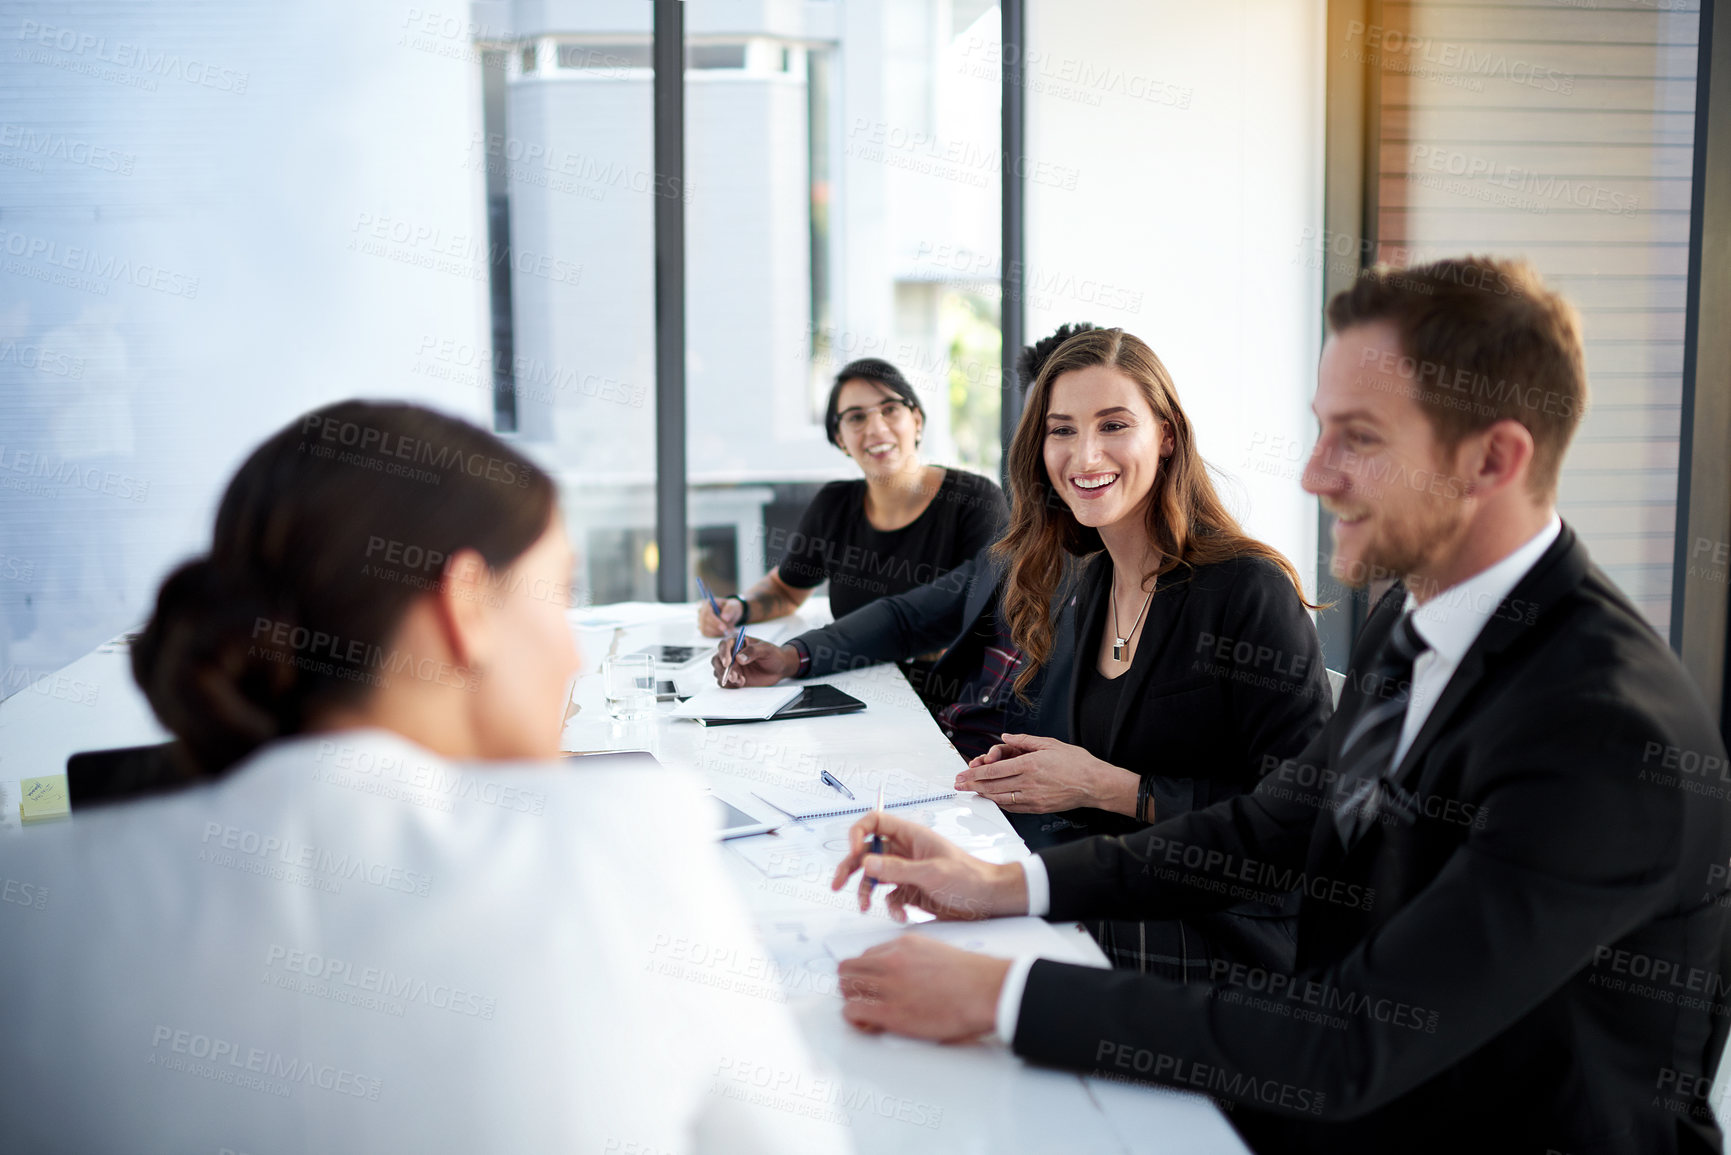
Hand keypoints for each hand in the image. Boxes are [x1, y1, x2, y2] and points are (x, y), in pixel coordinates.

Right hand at [697, 597, 742, 637]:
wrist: (730, 614)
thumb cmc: (731, 608)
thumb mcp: (733, 606)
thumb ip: (729, 610)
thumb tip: (724, 618)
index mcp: (707, 603)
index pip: (707, 613)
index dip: (715, 622)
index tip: (724, 628)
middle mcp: (701, 612)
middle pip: (704, 623)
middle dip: (717, 629)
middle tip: (729, 631)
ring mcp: (701, 621)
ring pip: (705, 630)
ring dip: (718, 632)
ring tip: (729, 629)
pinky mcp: (703, 629)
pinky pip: (707, 634)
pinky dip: (716, 635)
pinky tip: (724, 631)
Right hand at [712, 637, 799, 686]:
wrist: (779, 668)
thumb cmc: (774, 655)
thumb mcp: (766, 650)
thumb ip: (753, 651)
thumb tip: (739, 658)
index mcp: (738, 641)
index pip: (724, 644)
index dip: (723, 653)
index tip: (727, 663)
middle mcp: (731, 653)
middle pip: (716, 660)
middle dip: (723, 669)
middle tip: (734, 677)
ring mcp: (732, 666)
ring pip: (718, 672)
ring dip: (727, 678)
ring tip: (742, 680)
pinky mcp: (734, 677)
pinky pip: (724, 682)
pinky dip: (730, 684)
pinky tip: (742, 682)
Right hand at [830, 810, 1026, 921]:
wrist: (989, 901)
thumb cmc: (969, 878)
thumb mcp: (932, 873)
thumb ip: (897, 869)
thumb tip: (866, 862)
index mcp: (911, 836)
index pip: (875, 823)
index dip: (858, 833)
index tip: (853, 851)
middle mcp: (905, 851)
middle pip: (867, 851)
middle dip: (850, 866)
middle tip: (837, 883)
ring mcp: (906, 872)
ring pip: (874, 876)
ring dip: (865, 891)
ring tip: (863, 906)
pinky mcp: (910, 892)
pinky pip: (889, 898)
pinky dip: (889, 908)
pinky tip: (901, 916)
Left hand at [838, 935, 1009, 1041]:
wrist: (985, 991)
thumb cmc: (971, 977)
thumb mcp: (936, 952)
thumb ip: (913, 958)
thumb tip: (903, 975)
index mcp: (903, 945)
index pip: (867, 955)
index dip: (867, 972)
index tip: (873, 984)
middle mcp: (891, 961)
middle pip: (849, 968)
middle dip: (852, 984)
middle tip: (864, 998)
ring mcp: (889, 985)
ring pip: (846, 987)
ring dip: (852, 1000)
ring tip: (867, 1012)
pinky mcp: (890, 1011)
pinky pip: (852, 1010)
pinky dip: (855, 1018)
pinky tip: (869, 1023)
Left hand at [957, 733, 1138, 815]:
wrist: (1095, 784)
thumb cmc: (1077, 763)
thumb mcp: (1050, 743)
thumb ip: (1025, 741)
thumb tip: (1005, 738)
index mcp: (1029, 764)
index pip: (994, 770)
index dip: (975, 774)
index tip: (963, 775)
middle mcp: (1028, 782)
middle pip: (992, 785)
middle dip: (972, 785)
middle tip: (959, 785)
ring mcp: (1032, 797)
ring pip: (1000, 798)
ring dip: (983, 795)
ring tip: (971, 792)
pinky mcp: (1038, 808)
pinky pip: (1012, 807)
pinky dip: (999, 803)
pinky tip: (993, 799)